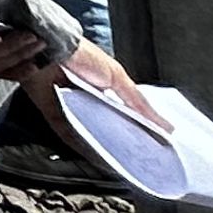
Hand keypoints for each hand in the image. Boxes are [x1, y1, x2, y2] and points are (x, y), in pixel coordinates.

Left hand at [23, 38, 163, 149]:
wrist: (48, 49)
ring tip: (121, 163)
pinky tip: (97, 158)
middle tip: (137, 160)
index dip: (137, 130)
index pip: (123, 115)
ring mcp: (69, 108)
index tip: (152, 148)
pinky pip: (68, 135)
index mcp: (103, 88)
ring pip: (88, 134)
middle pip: (106, 127)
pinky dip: (81, 147)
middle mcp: (86, 99)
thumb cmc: (82, 55)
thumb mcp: (117, 77)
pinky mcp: (53, 114)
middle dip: (120, 143)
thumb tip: (165, 124)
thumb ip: (138, 101)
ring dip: (103, 148)